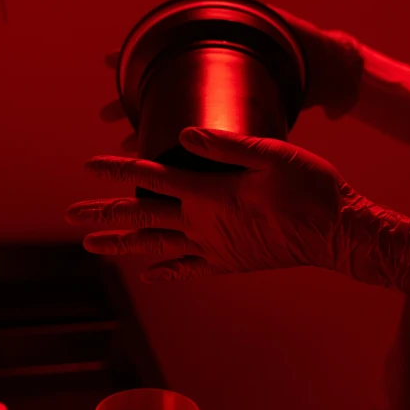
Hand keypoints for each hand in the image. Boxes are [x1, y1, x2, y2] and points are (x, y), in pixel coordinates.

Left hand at [65, 128, 409, 286]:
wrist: (338, 233)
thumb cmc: (310, 189)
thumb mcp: (272, 155)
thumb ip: (225, 145)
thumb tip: (184, 134)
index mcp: (210, 194)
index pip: (151, 178)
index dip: (118, 169)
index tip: (88, 165)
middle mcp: (204, 225)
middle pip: (143, 217)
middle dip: (104, 212)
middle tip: (71, 213)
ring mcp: (214, 248)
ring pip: (156, 247)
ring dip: (122, 244)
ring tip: (92, 245)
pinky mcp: (229, 263)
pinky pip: (188, 270)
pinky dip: (165, 271)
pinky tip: (149, 275)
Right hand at [99, 4, 363, 152]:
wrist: (331, 71)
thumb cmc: (300, 44)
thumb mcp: (262, 20)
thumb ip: (218, 5)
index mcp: (214, 58)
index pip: (165, 59)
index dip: (134, 60)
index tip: (108, 63)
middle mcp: (214, 84)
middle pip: (162, 93)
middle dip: (131, 103)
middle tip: (105, 116)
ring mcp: (224, 107)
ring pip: (177, 123)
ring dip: (149, 133)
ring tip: (124, 146)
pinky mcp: (240, 127)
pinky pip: (203, 143)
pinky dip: (183, 153)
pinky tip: (164, 166)